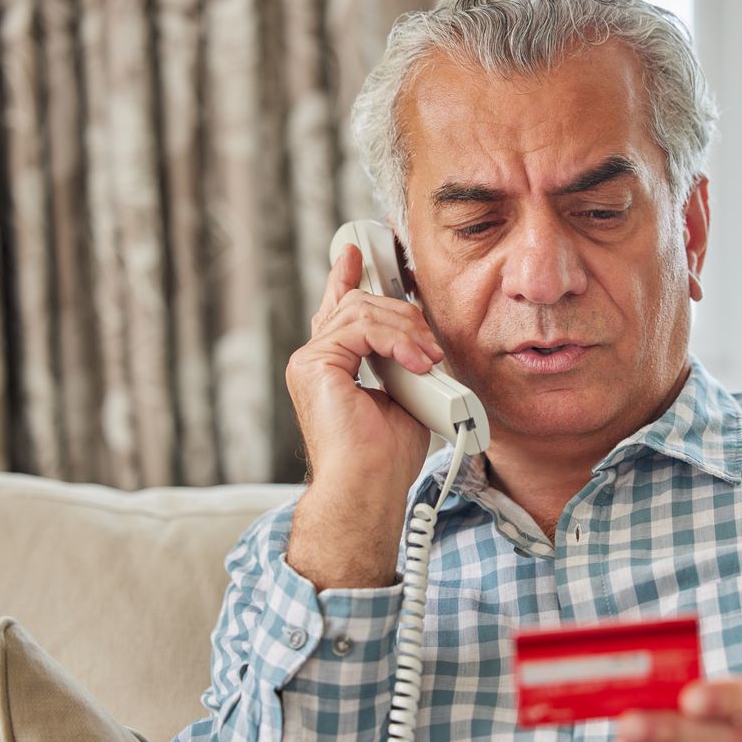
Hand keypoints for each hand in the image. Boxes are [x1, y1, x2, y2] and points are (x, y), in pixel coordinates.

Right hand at [284, 243, 443, 588]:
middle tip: (431, 346)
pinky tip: (415, 362)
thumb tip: (423, 343)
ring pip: (362, 310)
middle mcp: (315, 360)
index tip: (356, 251)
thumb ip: (402, 362)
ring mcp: (310, 361)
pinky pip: (358, 326)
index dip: (346, 275)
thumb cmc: (386, 459)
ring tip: (427, 359)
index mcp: (332, 366)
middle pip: (359, 303)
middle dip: (403, 314)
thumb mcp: (405, 395)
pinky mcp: (313, 365)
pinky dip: (395, 339)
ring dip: (406, 329)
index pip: (338, 309)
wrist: (368, 490)